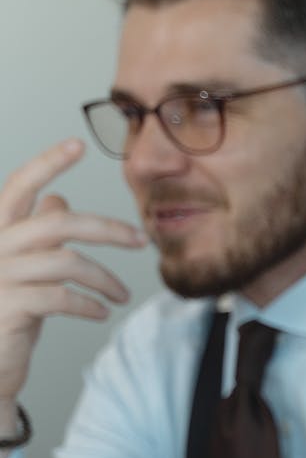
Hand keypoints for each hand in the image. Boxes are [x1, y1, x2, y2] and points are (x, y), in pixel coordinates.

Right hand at [0, 140, 145, 411]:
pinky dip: (89, 303)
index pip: (17, 187)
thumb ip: (36, 235)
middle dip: (106, 228)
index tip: (76, 144)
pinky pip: (60, 297)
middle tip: (141, 239)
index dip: (46, 163)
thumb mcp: (22, 269)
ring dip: (104, 278)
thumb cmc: (4, 313)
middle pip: (56, 223)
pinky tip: (101, 312)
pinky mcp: (6, 307)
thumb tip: (58, 201)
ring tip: (122, 294)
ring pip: (65, 261)